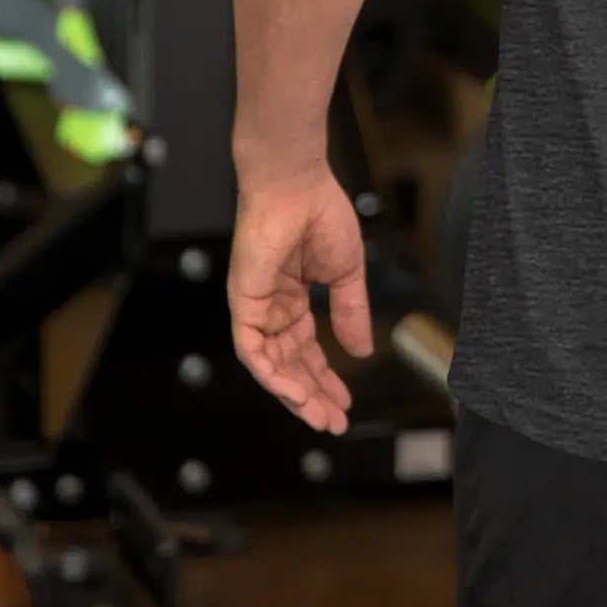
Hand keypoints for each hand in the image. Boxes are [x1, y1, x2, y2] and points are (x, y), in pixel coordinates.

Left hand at [228, 165, 373, 432]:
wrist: (297, 184)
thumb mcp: (345, 272)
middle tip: (333, 421)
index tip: (345, 402)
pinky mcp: (243, 303)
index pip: (306, 350)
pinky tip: (296, 392)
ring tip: (319, 416)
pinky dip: (272, 374)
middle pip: (290, 364)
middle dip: (312, 395)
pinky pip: (253, 351)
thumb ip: (351, 312)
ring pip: (270, 365)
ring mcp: (255, 307)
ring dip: (294, 393)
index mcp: (293, 298)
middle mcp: (271, 308)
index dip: (325, 378)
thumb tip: (362, 352)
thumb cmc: (320, 214)